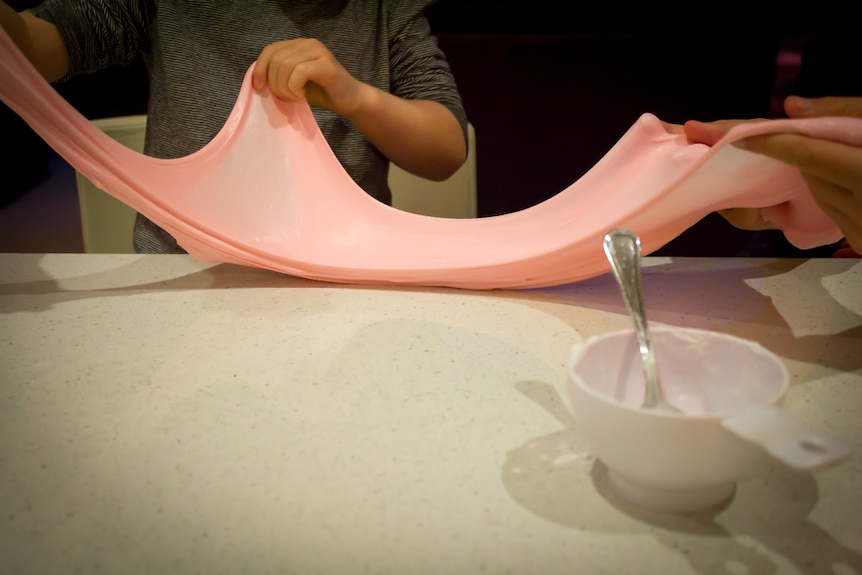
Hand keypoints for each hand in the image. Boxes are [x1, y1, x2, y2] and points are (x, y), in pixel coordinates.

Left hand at [252, 38, 364, 115]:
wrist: (349, 101)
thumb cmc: (321, 93)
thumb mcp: (293, 81)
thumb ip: (278, 74)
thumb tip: (257, 78)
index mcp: (299, 44)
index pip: (270, 50)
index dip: (260, 69)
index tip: (259, 87)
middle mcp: (308, 43)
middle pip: (276, 59)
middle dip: (275, 83)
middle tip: (285, 97)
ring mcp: (318, 51)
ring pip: (286, 65)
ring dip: (285, 87)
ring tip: (294, 97)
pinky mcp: (326, 64)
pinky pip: (299, 73)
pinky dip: (295, 88)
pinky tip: (301, 94)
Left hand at [731, 96, 861, 251]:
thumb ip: (845, 110)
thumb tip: (791, 106)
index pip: (809, 155)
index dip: (771, 144)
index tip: (738, 135)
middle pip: (812, 175)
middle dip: (806, 155)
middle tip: (809, 138)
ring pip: (819, 196)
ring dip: (821, 177)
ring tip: (852, 161)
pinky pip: (836, 215)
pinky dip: (835, 196)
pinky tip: (856, 184)